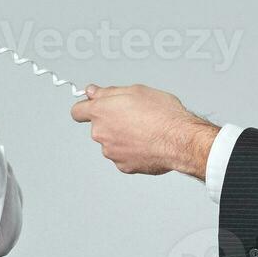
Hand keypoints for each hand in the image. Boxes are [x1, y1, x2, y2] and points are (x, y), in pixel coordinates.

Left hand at [69, 84, 218, 176]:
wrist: (179, 140)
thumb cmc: (163, 115)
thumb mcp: (137, 90)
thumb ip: (109, 92)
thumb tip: (94, 92)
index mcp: (101, 112)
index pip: (78, 111)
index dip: (86, 107)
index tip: (92, 106)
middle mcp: (101, 134)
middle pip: (99, 127)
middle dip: (112, 121)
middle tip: (133, 115)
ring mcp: (111, 152)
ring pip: (112, 142)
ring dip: (122, 137)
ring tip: (145, 130)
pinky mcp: (124, 166)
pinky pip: (123, 156)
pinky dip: (132, 151)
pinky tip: (147, 143)